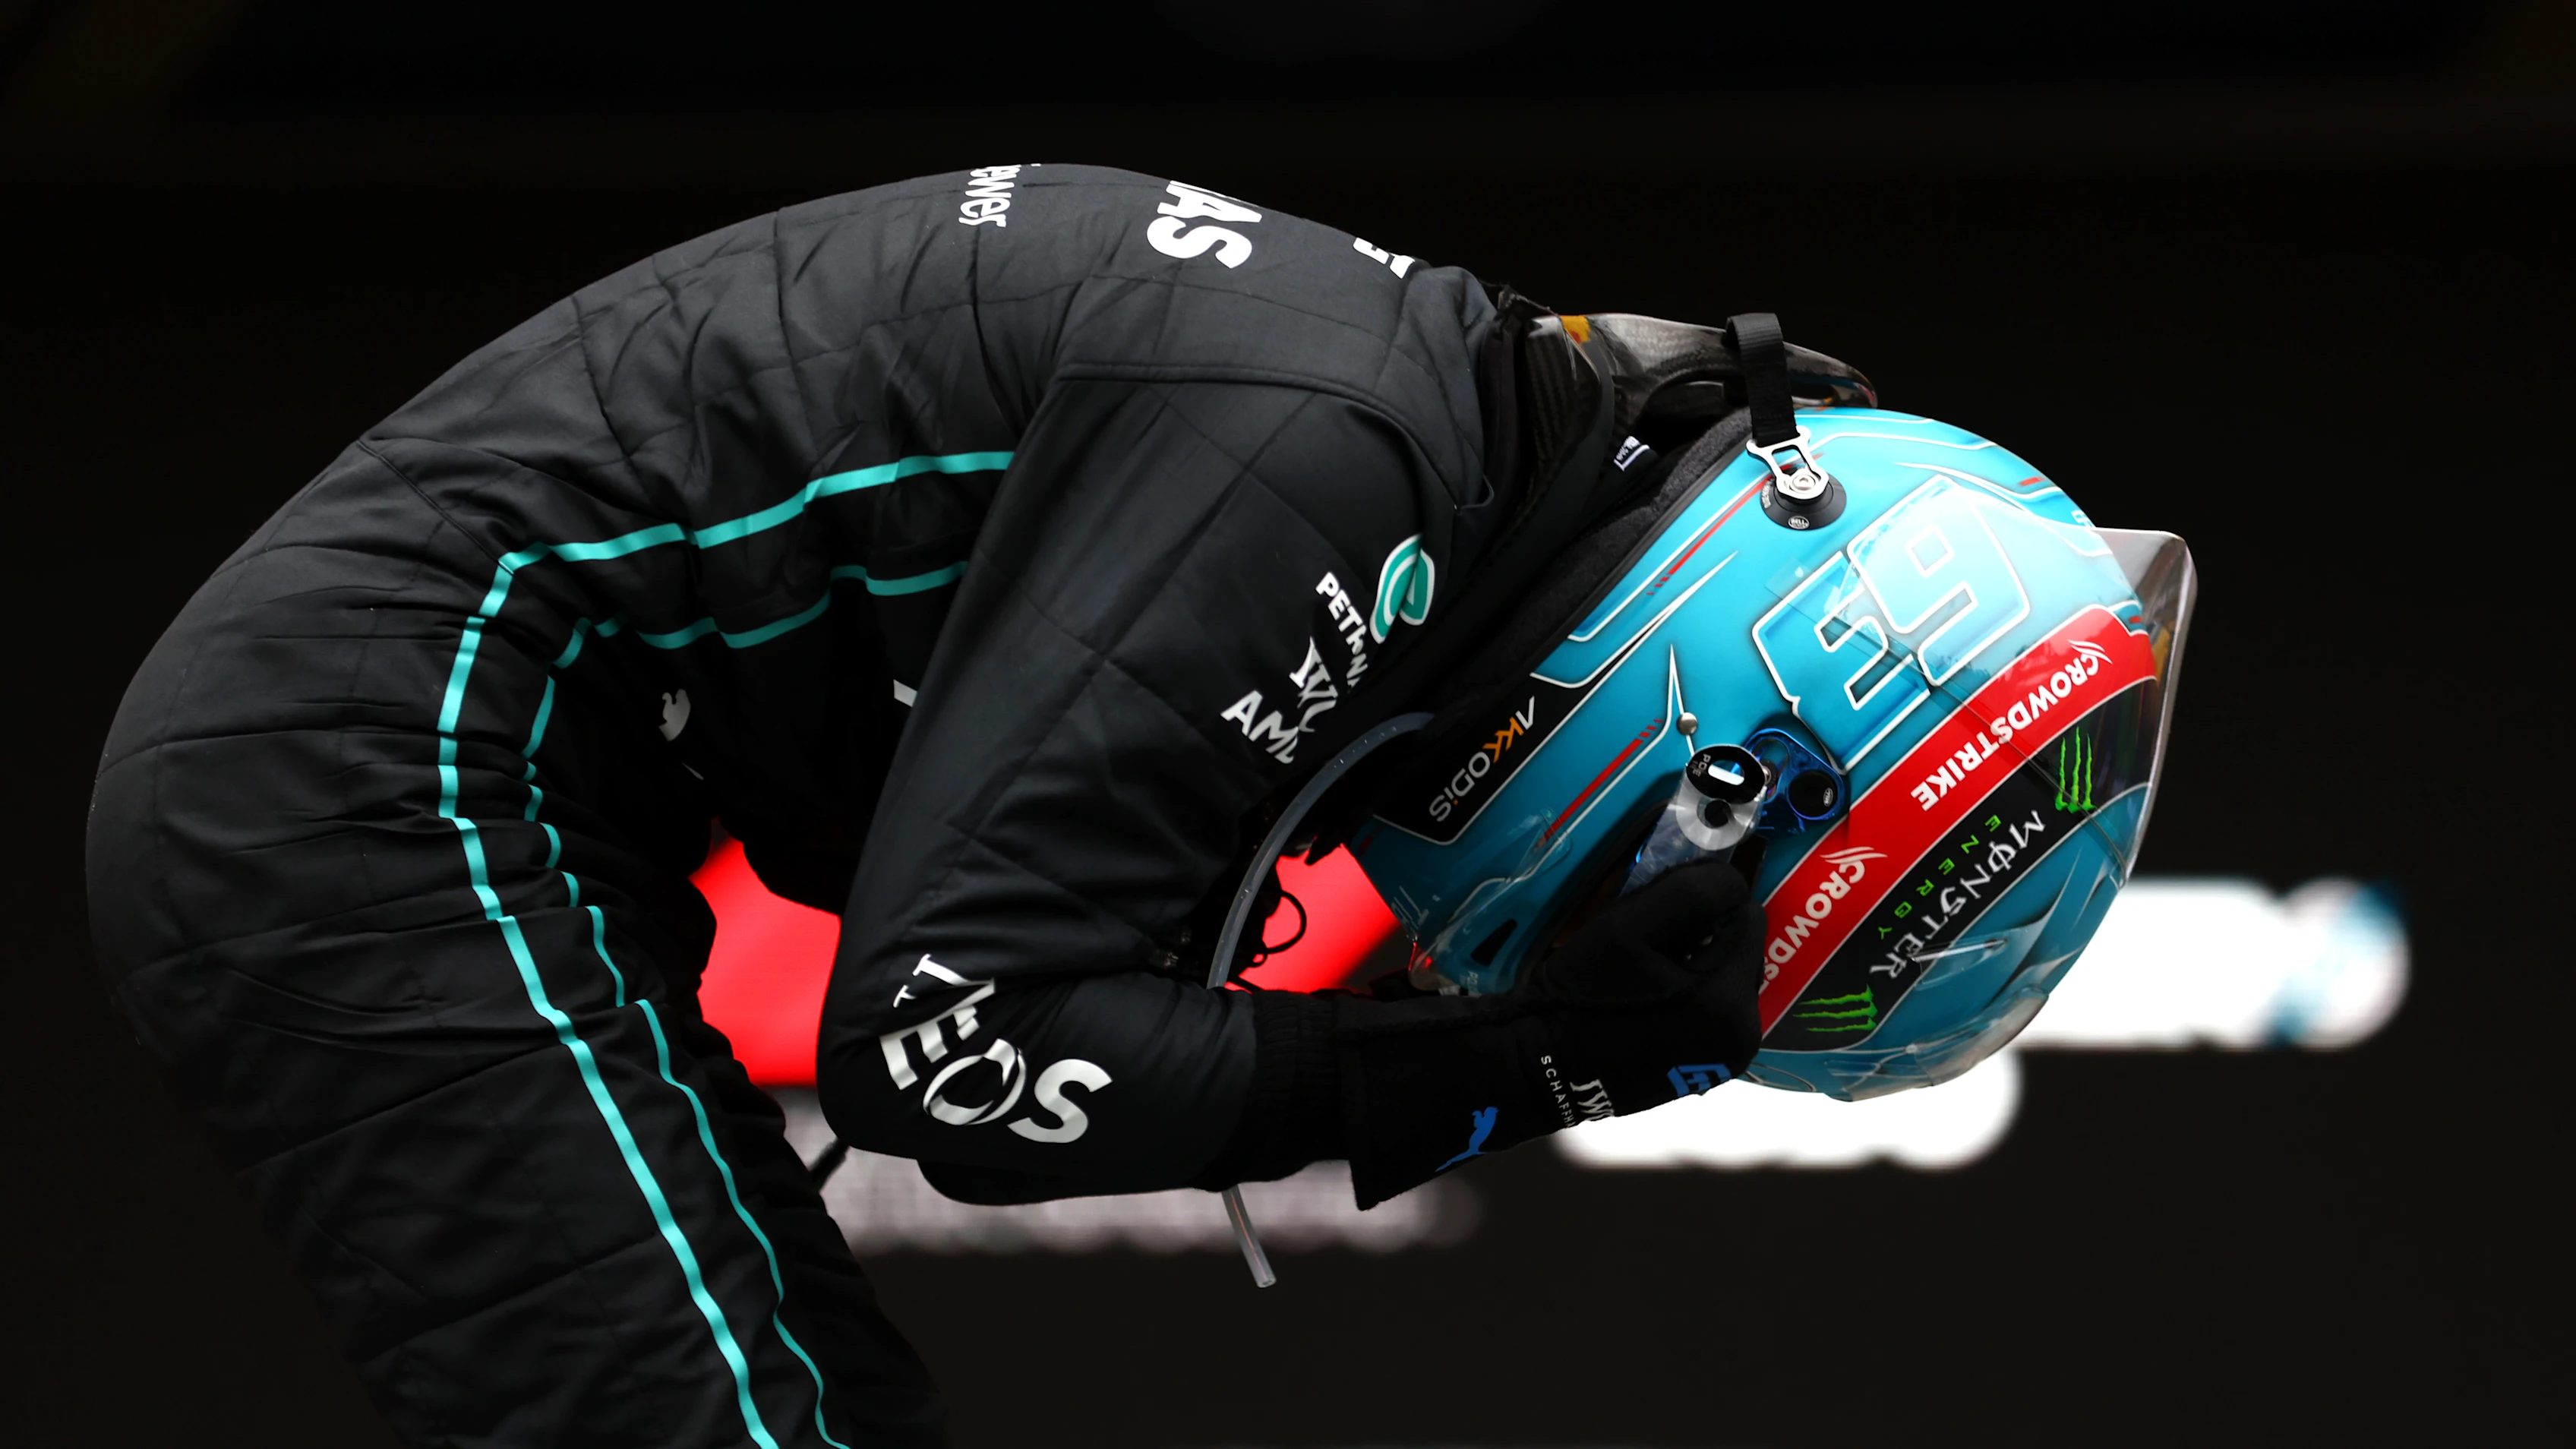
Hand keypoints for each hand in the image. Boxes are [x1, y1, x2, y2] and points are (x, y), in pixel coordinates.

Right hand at [1336, 858, 1765, 1206]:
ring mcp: (1724, 1060)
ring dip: (1696, 960)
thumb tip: (1733, 878)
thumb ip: (1691, 892)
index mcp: (1729, 1005)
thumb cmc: (1578, 997)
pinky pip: (1712, 1009)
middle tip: (1649, 935)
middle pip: (1740, 949)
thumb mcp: (1628, 928)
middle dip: (1704, 932)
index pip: (1746, 916)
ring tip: (1644, 966)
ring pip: (1726, 977)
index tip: (1661, 906)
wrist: (1538, 1067)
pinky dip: (1689, 991)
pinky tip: (1647, 995)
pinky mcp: (1706, 1071)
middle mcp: (1741, 1039)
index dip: (1706, 900)